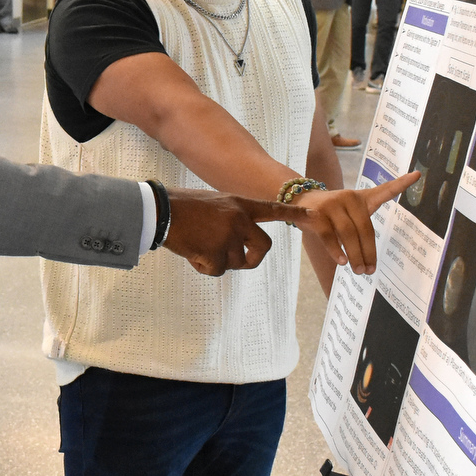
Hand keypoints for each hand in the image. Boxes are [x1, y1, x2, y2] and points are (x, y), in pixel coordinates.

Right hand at [162, 189, 307, 275]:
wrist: (161, 211)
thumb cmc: (182, 207)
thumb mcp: (214, 204)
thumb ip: (230, 218)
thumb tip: (236, 245)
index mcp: (239, 205)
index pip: (273, 210)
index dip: (294, 215)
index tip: (314, 216)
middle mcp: (240, 220)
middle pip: (263, 248)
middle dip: (252, 259)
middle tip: (238, 260)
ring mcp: (229, 236)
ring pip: (235, 262)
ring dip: (218, 261)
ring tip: (198, 246)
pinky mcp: (216, 252)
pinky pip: (217, 270)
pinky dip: (204, 267)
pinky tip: (191, 253)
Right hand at [288, 172, 419, 274]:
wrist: (300, 199)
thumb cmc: (330, 212)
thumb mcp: (348, 214)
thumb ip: (360, 232)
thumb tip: (367, 264)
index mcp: (362, 198)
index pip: (384, 190)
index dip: (401, 184)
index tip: (417, 175)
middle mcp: (349, 198)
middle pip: (365, 228)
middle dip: (368, 252)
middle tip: (369, 271)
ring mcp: (332, 204)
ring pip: (348, 234)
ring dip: (355, 255)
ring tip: (358, 270)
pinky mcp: (317, 214)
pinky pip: (329, 236)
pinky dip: (336, 250)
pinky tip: (342, 261)